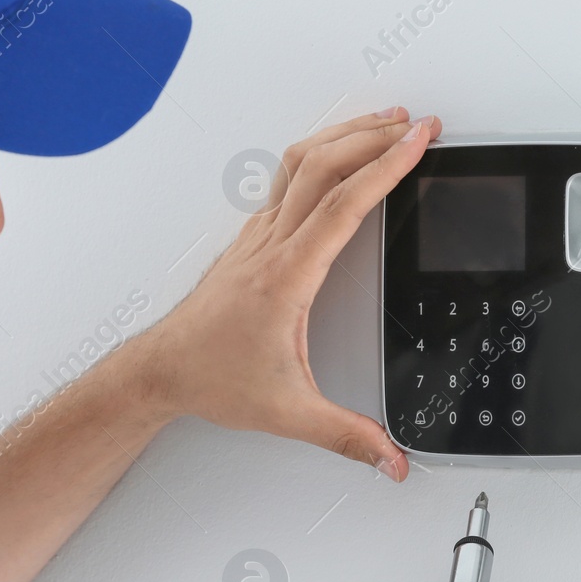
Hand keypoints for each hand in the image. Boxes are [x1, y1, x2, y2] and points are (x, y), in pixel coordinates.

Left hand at [136, 109, 440, 480]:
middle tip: (419, 124)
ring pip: (301, 161)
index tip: (418, 141)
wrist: (162, 369)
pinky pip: (290, 177)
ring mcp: (260, 235)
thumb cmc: (211, 377)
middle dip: (376, 135)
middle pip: (325, 164)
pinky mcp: (255, 238)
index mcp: (287, 275)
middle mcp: (272, 244)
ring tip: (385, 123)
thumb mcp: (288, 412)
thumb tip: (390, 458)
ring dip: (346, 134)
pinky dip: (323, 153)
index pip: (345, 203)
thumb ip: (346, 436)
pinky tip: (338, 157)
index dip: (387, 166)